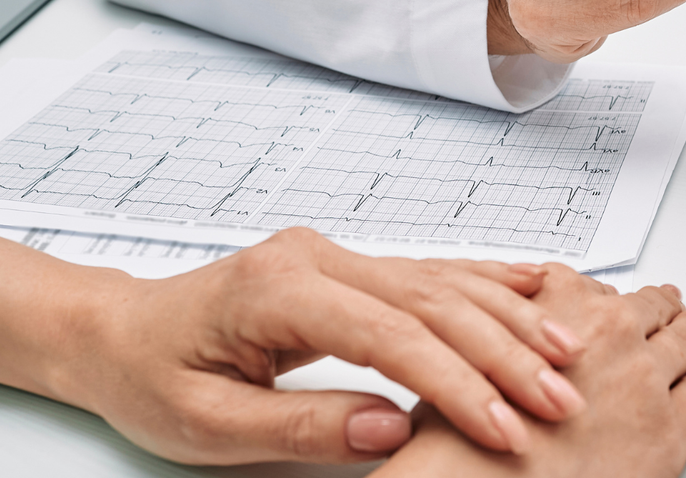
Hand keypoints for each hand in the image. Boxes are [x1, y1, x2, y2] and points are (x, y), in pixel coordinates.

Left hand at [60, 229, 588, 464]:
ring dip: (510, 319)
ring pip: (442, 281)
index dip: (456, 382)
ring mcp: (334, 255)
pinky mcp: (346, 266)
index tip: (505, 426)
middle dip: (504, 352)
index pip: (391, 335)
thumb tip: (390, 430)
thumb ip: (301, 426)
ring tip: (568, 355)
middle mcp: (316, 258)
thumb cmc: (152, 375)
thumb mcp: (208, 425)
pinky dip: (488, 283)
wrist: (117, 331)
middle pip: (432, 300)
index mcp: (279, 289)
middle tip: (560, 399)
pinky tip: (536, 288)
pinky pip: (429, 271)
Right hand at [376, 266, 685, 477]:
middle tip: (673, 300)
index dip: (606, 295)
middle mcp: (609, 336)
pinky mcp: (670, 429)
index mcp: (557, 310)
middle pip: (647, 308)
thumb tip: (499, 345)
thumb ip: (498, 344)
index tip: (613, 296)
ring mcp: (646, 381)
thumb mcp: (465, 368)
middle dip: (662, 304)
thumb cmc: (468, 444)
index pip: (592, 289)